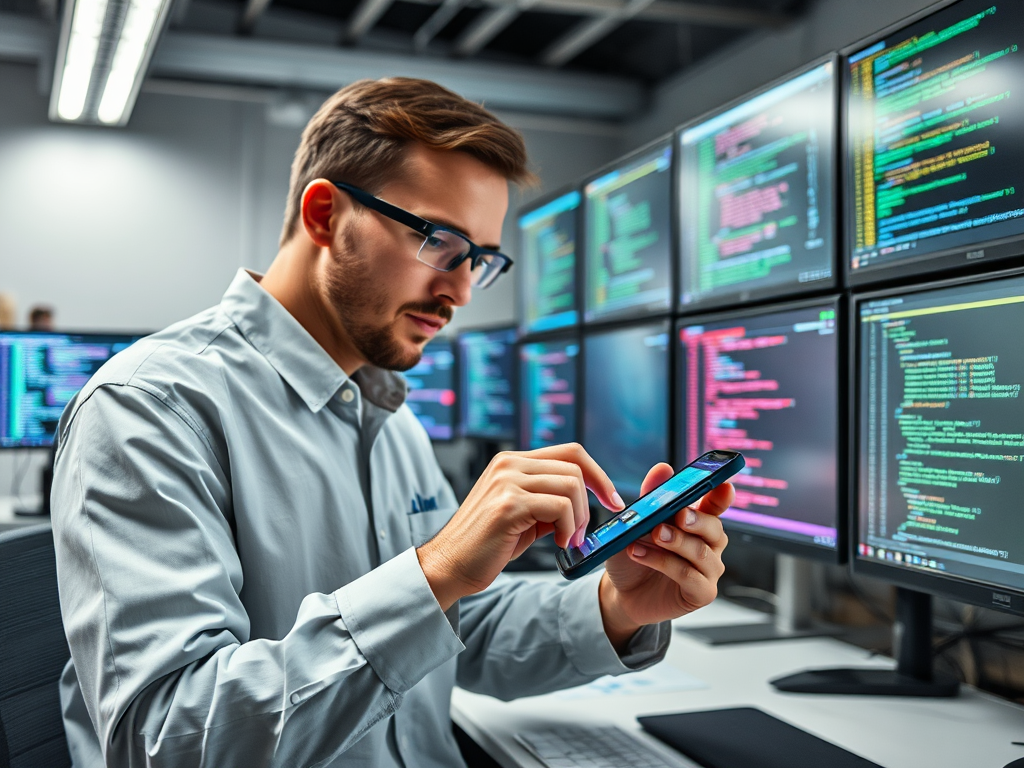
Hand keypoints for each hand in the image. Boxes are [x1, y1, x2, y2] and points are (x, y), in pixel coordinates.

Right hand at [417, 443, 623, 610]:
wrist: (451, 565)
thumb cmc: (488, 545)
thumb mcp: (524, 514)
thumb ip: (550, 499)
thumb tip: (587, 499)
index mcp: (512, 462)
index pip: (571, 452)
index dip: (598, 474)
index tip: (612, 499)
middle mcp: (509, 464)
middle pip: (575, 467)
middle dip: (591, 503)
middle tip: (582, 533)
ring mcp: (507, 481)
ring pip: (571, 485)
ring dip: (580, 518)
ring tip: (569, 540)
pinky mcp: (508, 505)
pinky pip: (560, 507)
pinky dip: (569, 528)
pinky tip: (559, 544)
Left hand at [598, 463, 732, 650]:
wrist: (621, 591)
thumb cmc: (633, 554)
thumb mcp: (635, 523)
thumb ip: (651, 497)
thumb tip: (663, 469)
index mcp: (697, 523)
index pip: (716, 505)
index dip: (722, 495)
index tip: (724, 484)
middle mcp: (708, 546)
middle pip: (715, 528)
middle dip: (697, 520)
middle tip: (679, 514)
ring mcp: (708, 570)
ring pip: (701, 552)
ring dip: (675, 541)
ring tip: (652, 534)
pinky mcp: (701, 593)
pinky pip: (689, 576)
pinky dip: (663, 563)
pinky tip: (639, 553)